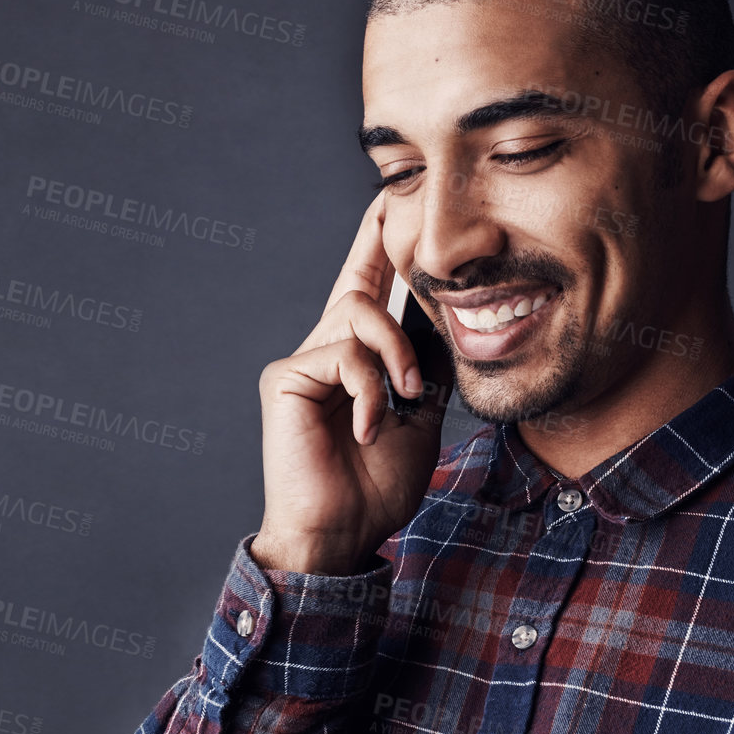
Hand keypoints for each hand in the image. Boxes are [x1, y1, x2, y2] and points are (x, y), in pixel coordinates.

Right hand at [252, 193, 450, 573]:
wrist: (343, 531)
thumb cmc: (377, 483)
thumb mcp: (421, 415)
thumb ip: (426, 367)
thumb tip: (447, 322)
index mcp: (355, 357)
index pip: (367, 287)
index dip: (376, 244)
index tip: (388, 202)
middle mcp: (324, 349)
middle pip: (362, 284)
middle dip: (387, 259)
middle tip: (403, 236)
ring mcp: (302, 361)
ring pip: (358, 315)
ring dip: (395, 356)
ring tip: (405, 398)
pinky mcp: (285, 377)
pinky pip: (343, 354)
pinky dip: (369, 392)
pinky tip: (367, 427)